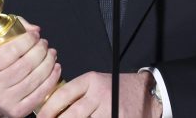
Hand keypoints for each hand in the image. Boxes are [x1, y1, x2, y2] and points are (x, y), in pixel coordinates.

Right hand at [0, 18, 61, 117]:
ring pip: (35, 78)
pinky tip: (55, 67)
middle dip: (40, 50)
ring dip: (48, 62)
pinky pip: (41, 93)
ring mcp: (7, 100)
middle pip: (26, 64)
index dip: (27, 40)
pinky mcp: (18, 110)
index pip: (10, 51)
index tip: (35, 34)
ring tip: (51, 53)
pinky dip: (52, 78)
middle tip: (44, 44)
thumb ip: (13, 33)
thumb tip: (35, 29)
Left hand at [37, 71, 159, 117]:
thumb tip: (52, 109)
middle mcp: (100, 94)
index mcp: (91, 80)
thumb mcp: (96, 83)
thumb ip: (77, 93)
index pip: (64, 94)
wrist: (147, 91)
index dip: (48, 109)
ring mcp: (110, 108)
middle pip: (72, 113)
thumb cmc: (117, 88)